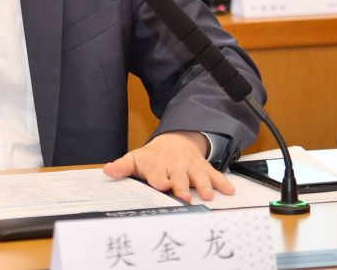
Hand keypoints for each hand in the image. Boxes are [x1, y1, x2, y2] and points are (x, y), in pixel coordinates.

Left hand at [102, 131, 234, 202]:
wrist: (174, 140)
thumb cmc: (153, 156)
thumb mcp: (136, 159)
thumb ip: (122, 167)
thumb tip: (107, 171)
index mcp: (157, 165)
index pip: (157, 173)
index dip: (160, 179)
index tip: (163, 185)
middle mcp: (175, 165)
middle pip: (179, 176)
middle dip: (182, 186)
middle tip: (185, 197)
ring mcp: (190, 166)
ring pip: (198, 175)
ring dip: (203, 185)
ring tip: (207, 195)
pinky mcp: (203, 167)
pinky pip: (214, 174)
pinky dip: (222, 182)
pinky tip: (229, 190)